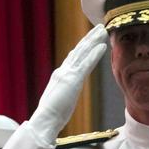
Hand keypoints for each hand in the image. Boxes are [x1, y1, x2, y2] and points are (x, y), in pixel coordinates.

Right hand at [28, 24, 107, 142]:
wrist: (45, 120)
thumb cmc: (51, 116)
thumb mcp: (59, 101)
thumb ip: (63, 94)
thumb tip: (65, 96)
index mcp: (60, 76)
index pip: (73, 58)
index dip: (82, 48)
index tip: (89, 40)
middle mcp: (63, 71)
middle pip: (78, 50)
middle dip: (89, 38)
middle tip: (98, 28)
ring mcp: (68, 74)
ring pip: (82, 52)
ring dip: (93, 40)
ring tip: (102, 30)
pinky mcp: (73, 79)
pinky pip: (87, 64)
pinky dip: (95, 54)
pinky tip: (103, 46)